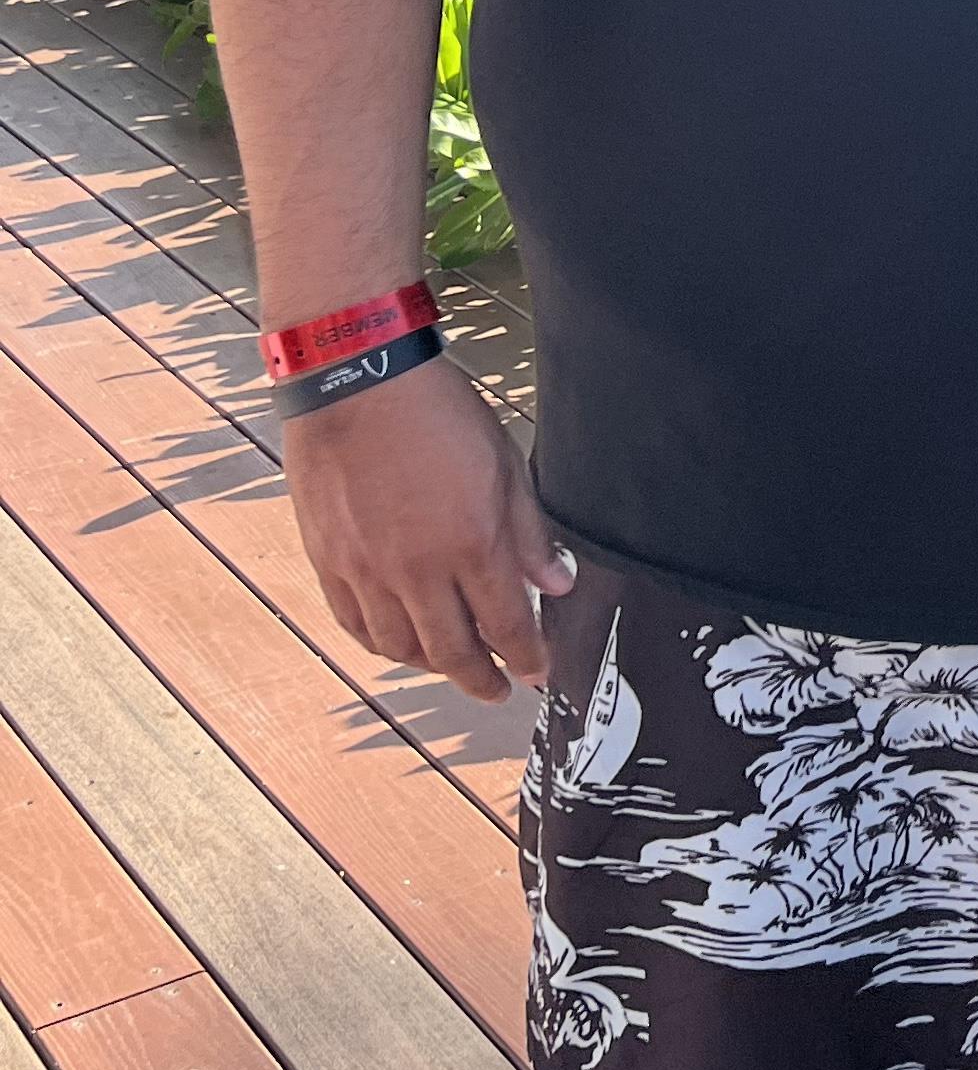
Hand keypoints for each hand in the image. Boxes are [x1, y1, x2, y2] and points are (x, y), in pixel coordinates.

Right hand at [280, 351, 572, 703]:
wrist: (356, 380)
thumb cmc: (436, 411)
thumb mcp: (505, 463)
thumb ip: (530, 533)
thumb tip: (556, 584)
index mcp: (471, 545)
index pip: (507, 627)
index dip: (527, 658)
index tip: (538, 673)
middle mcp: (417, 570)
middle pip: (452, 653)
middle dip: (482, 680)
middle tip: (498, 690)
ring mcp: (367, 570)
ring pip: (401, 648)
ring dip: (431, 665)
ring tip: (451, 664)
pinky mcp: (327, 561)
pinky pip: (354, 624)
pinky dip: (380, 644)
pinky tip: (397, 642)